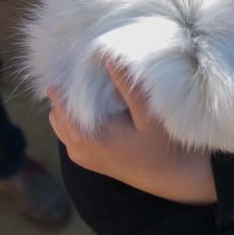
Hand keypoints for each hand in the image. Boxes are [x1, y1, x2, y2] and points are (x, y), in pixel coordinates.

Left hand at [47, 62, 216, 203]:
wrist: (176, 179)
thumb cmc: (165, 146)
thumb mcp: (148, 114)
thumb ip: (126, 86)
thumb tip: (106, 55)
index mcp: (88, 136)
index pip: (59, 99)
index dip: (68, 77)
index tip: (83, 59)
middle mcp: (77, 147)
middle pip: (57, 108)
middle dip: (70, 89)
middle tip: (90, 68)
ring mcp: (81, 155)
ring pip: (62, 120)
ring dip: (73, 102)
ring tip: (95, 84)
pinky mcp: (88, 158)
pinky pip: (70, 130)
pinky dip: (78, 115)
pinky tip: (99, 104)